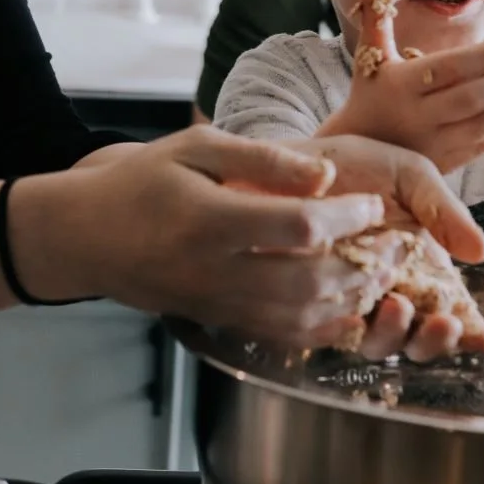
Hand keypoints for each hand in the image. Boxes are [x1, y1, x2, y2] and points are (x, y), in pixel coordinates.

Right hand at [20, 128, 388, 345]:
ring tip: (381, 272)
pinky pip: (282, 336)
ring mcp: (217, 304)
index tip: (374, 201)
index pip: (298, 228)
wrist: (88, 235)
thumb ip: (265, 159)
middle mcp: (215, 271)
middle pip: (308, 283)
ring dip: (351, 300)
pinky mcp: (220, 323)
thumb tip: (328, 174)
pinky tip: (351, 305)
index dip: (348, 217)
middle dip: (363, 266)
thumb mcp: (198, 148)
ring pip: (300, 318)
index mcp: (211, 221)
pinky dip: (325, 326)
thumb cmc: (144, 180)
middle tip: (394, 244)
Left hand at [290, 132, 483, 362]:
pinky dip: (348, 331)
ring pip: (378, 343)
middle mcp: (390, 292)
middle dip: (434, 341)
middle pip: (418, 340)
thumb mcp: (412, 177)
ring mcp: (351, 302)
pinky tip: (355, 312)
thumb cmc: (361, 164)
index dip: (470, 333)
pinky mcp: (313, 304)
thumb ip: (445, 212)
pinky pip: (333, 333)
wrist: (299, 158)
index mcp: (423, 270)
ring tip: (397, 303)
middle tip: (442, 322)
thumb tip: (481, 253)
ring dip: (395, 335)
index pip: (453, 315)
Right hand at [322, 33, 483, 172]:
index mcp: (402, 86)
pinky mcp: (443, 162)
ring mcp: (432, 144)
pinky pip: (480, 147)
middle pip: (469, 98)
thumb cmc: (368, 94)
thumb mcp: (368, 57)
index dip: (482, 55)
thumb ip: (376, 21)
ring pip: (480, 125)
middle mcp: (418, 117)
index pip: (448, 68)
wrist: (359, 149)